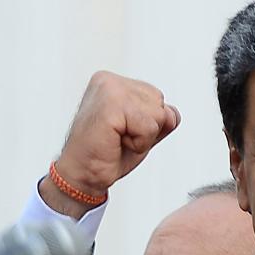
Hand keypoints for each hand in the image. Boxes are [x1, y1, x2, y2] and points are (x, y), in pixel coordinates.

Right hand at [44, 71, 180, 215]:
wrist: (83, 174)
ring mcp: (109, 89)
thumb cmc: (107, 153)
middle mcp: (110, 81)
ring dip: (143, 136)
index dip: (148, 124)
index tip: (121, 131)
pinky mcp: (111, 105)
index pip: (158, 99)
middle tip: (119, 137)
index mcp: (114, 82)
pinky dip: (139, 142)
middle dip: (147, 129)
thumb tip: (171, 114)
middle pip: (160, 104)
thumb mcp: (142, 130)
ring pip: (158, 114)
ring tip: (118, 139)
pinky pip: (149, 126)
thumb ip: (160, 117)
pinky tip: (116, 142)